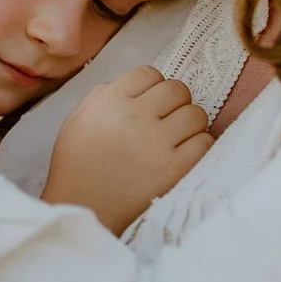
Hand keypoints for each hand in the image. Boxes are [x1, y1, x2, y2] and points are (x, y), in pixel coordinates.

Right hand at [41, 65, 212, 234]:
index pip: (148, 73)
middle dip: (174, 102)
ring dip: (189, 124)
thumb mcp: (75, 121)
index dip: (151, 86)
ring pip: (196, 113)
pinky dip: (198, 146)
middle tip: (165, 120)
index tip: (149, 103)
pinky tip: (182, 154)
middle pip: (177, 88)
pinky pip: (205, 141)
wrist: (83, 208)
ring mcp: (157, 142)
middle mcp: (135, 116)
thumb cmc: (77, 167)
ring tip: (175, 139)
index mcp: (109, 101)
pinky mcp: (175, 167)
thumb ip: (101, 96)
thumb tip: (134, 86)